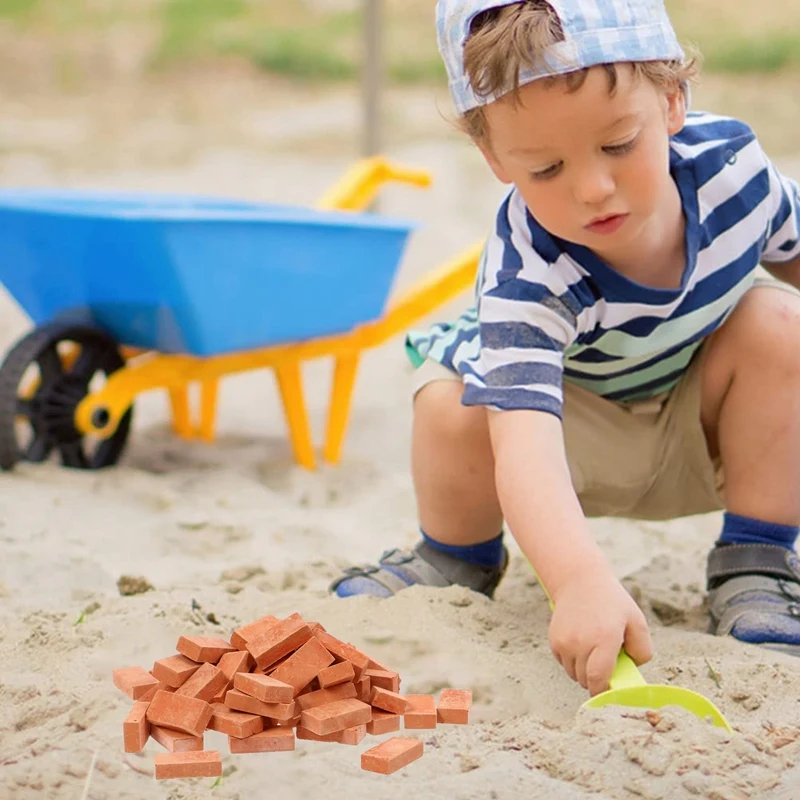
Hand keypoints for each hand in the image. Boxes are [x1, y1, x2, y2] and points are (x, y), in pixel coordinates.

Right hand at [548, 567, 651, 695]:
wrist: (579, 580)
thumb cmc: (611, 601)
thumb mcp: (636, 620)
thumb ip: (643, 648)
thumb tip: (634, 668)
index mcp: (605, 639)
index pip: (598, 679)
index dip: (603, 692)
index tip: (609, 694)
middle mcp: (581, 642)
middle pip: (586, 680)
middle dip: (596, 679)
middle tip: (606, 663)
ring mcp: (565, 642)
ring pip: (574, 674)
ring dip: (583, 671)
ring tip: (593, 652)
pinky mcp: (554, 640)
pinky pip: (564, 663)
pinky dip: (573, 661)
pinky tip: (581, 644)